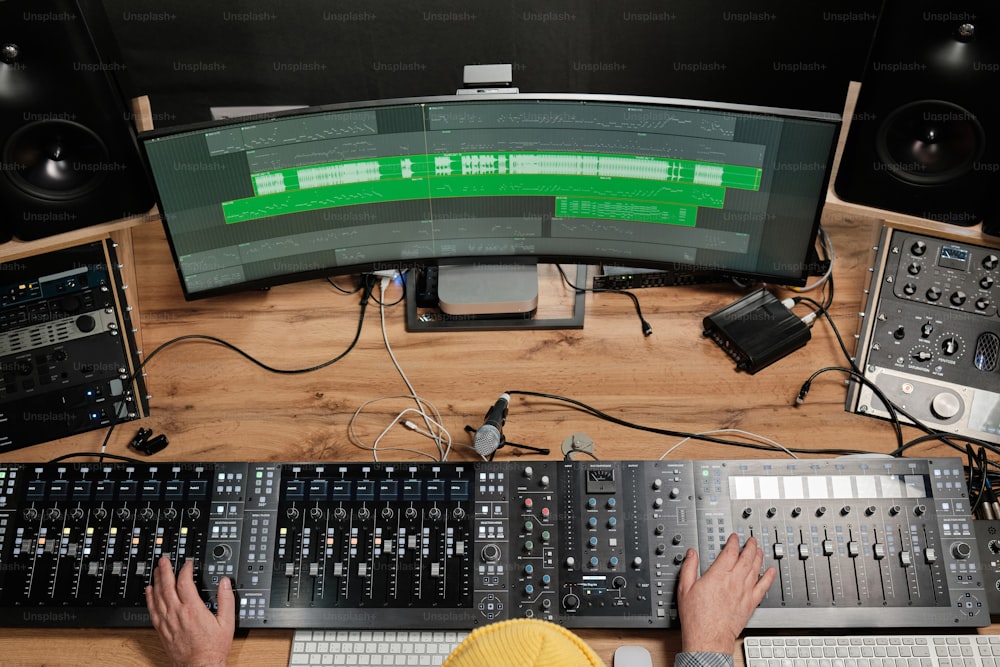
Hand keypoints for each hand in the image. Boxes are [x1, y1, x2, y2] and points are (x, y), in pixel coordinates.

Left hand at [145, 556, 234, 666]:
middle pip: (167, 586)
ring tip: (156, 570)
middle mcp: (177, 614)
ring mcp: (168, 622)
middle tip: (163, 560)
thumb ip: (226, 599)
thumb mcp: (227, 622)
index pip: (185, 582)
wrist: (200, 666)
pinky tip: (149, 591)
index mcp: (193, 609)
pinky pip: (152, 610)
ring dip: (157, 581)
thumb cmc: (213, 648)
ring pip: (158, 596)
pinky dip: (149, 599)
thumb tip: (224, 583)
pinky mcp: (162, 630)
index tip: (188, 563)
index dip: (185, 570)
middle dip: (165, 570)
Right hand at [676, 533, 775, 654]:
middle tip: (752, 540)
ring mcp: (744, 592)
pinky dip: (768, 578)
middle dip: (750, 547)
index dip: (733, 542)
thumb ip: (689, 568)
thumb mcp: (684, 588)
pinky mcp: (750, 604)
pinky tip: (771, 572)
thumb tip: (691, 554)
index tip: (734, 538)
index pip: (730, 552)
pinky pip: (763, 587)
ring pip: (755, 569)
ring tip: (759, 550)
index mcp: (718, 575)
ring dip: (759, 557)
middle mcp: (733, 581)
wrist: (708, 637)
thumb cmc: (696, 617)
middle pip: (746, 558)